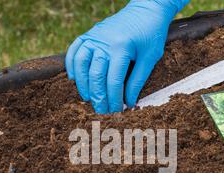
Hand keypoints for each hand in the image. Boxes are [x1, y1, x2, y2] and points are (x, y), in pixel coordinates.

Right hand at [66, 0, 188, 113]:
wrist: (146, 10)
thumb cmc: (151, 34)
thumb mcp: (150, 58)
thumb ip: (137, 81)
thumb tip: (129, 103)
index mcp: (121, 47)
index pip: (113, 81)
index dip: (114, 99)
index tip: (116, 111)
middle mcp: (104, 41)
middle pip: (95, 75)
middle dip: (98, 96)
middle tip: (101, 110)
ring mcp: (94, 36)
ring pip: (80, 64)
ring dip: (82, 84)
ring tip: (88, 98)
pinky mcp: (89, 33)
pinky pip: (74, 50)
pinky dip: (71, 65)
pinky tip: (74, 79)